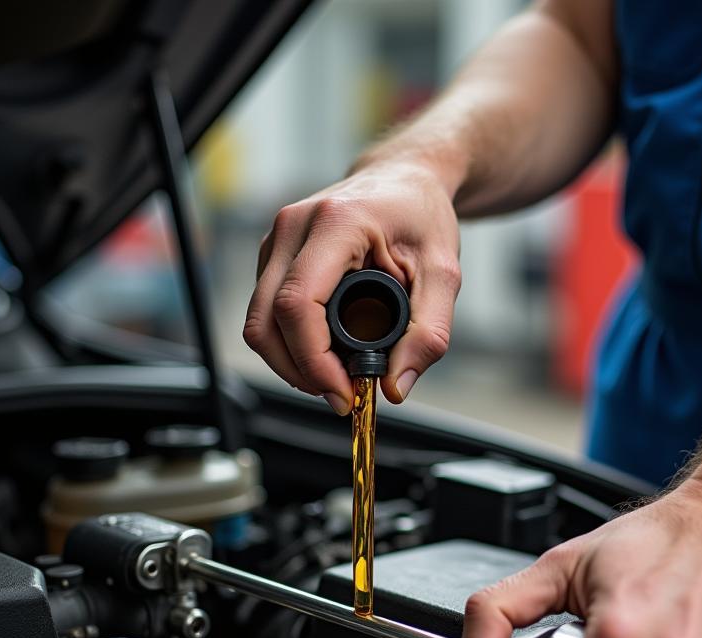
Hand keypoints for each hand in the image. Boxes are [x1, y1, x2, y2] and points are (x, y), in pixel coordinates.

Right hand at [243, 161, 460, 413]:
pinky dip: (289, 345)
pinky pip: (264, 314)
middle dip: (298, 371)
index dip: (313, 360)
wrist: (405, 179)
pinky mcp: (272, 256)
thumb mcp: (444, 274)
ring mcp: (276, 240)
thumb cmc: (422, 215)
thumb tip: (396, 387)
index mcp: (337, 222)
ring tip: (334, 378)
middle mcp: (294, 226)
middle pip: (265, 321)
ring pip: (258, 322)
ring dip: (290, 363)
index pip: (298, 304)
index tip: (344, 390)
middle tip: (340, 394)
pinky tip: (323, 355)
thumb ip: (428, 333)